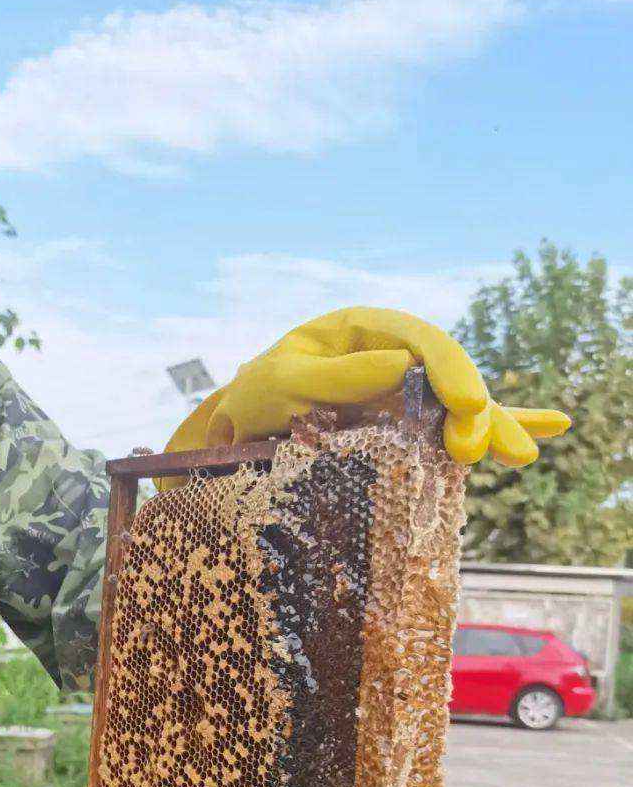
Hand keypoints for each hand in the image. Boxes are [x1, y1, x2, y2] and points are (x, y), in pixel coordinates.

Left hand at [162, 307, 568, 469]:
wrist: (242, 423)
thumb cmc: (256, 395)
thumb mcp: (283, 384)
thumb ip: (337, 377)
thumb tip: (400, 366)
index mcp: (364, 329)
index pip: (418, 341)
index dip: (449, 370)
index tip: (466, 405)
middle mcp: (393, 354)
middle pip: (448, 374)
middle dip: (475, 409)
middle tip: (480, 449)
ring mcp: (403, 388)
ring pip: (458, 403)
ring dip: (491, 428)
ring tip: (519, 456)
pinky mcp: (406, 421)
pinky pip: (453, 422)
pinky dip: (496, 425)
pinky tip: (544, 431)